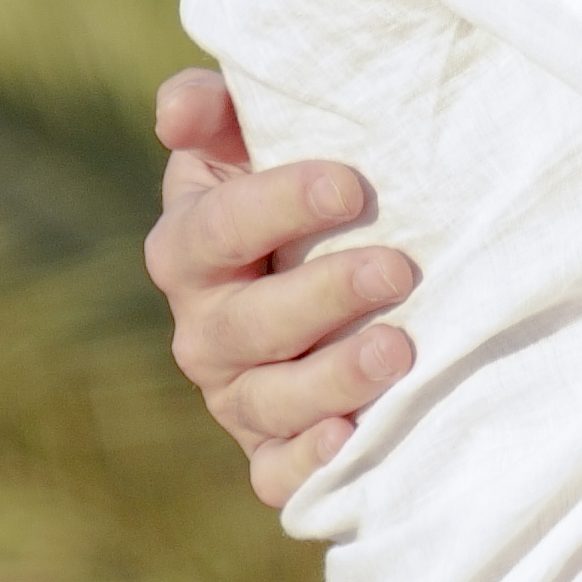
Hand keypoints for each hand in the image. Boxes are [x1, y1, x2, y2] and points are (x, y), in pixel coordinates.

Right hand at [150, 62, 417, 500]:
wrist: (312, 275)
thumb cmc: (286, 193)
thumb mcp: (247, 142)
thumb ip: (216, 112)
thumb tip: (181, 107)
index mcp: (188, 247)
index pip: (217, 228)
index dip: (277, 205)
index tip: (351, 184)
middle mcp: (201, 329)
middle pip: (246, 324)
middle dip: (322, 297)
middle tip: (396, 268)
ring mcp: (233, 396)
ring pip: (267, 400)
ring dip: (332, 379)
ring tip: (400, 350)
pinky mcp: (267, 450)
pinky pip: (274, 474)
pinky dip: (308, 464)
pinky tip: (353, 439)